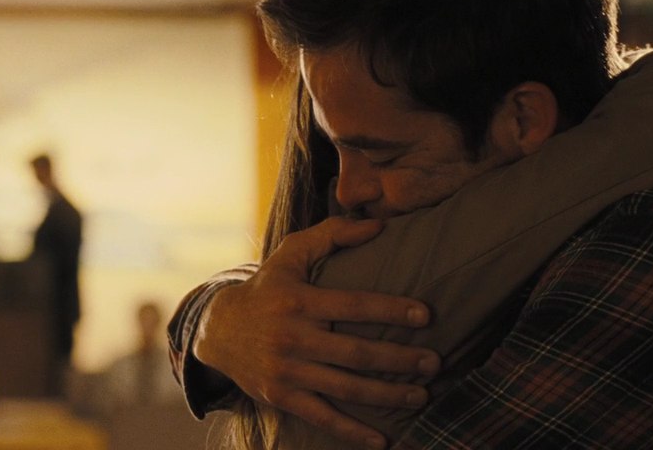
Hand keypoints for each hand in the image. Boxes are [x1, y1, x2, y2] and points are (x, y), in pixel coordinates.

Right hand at [195, 217, 440, 448]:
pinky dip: (351, 431)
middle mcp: (292, 338)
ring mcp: (287, 372)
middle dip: (399, 359)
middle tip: (434, 362)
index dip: (391, 310)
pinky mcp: (281, 397)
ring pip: (344, 388)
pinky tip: (381, 440)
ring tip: (421, 395)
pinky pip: (322, 418)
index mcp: (300, 301)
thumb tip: (379, 224)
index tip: (425, 315)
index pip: (354, 305)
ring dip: (386, 395)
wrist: (218, 329)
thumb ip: (333, 233)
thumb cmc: (268, 286)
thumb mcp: (291, 252)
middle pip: (355, 353)